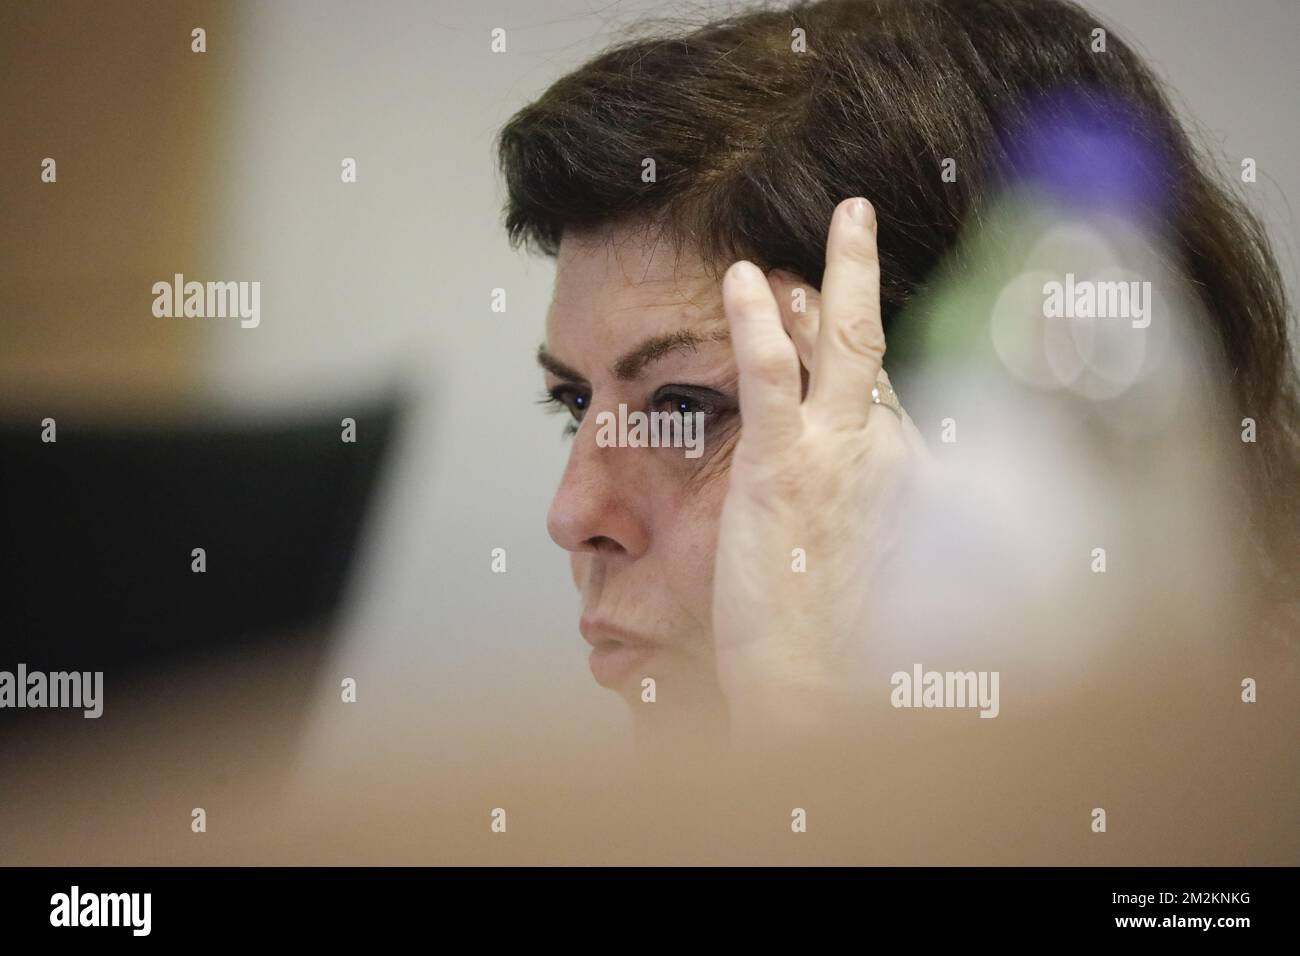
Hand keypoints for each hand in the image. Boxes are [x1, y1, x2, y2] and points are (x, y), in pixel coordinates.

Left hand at [712, 197, 926, 738]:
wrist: (823, 687)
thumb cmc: (836, 632)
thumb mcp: (864, 556)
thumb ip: (861, 504)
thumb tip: (844, 481)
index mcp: (901, 471)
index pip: (879, 379)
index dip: (855, 329)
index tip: (837, 291)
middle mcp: (884, 451)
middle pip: (872, 343)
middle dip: (861, 272)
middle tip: (855, 214)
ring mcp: (838, 453)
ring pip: (842, 339)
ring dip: (833, 271)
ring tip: (831, 217)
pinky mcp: (784, 468)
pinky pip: (773, 376)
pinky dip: (759, 321)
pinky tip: (745, 276)